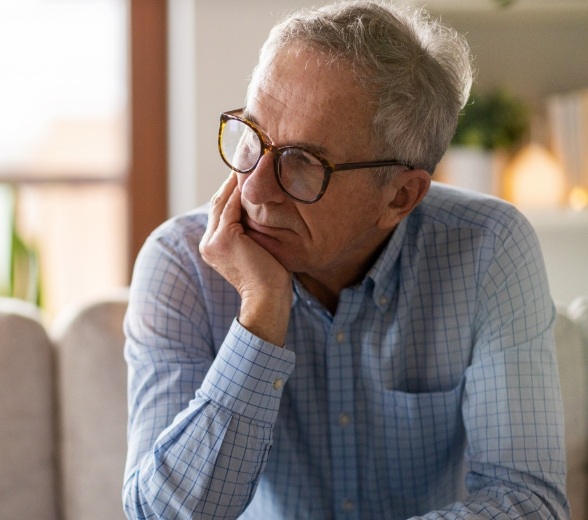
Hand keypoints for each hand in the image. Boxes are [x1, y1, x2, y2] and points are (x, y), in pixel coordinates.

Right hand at [200, 173, 292, 345]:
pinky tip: (253, 174)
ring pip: (224, 200)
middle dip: (233, 178)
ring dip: (237, 178)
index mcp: (213, 245)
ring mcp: (212, 241)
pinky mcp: (223, 239)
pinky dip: (242, 189)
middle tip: (249, 155)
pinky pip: (232, 206)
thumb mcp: (260, 249)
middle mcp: (208, 242)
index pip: (222, 209)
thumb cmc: (271, 279)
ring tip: (251, 158)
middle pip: (220, 201)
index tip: (248, 169)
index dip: (233, 188)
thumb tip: (267, 209)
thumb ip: (254, 230)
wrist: (268, 300)